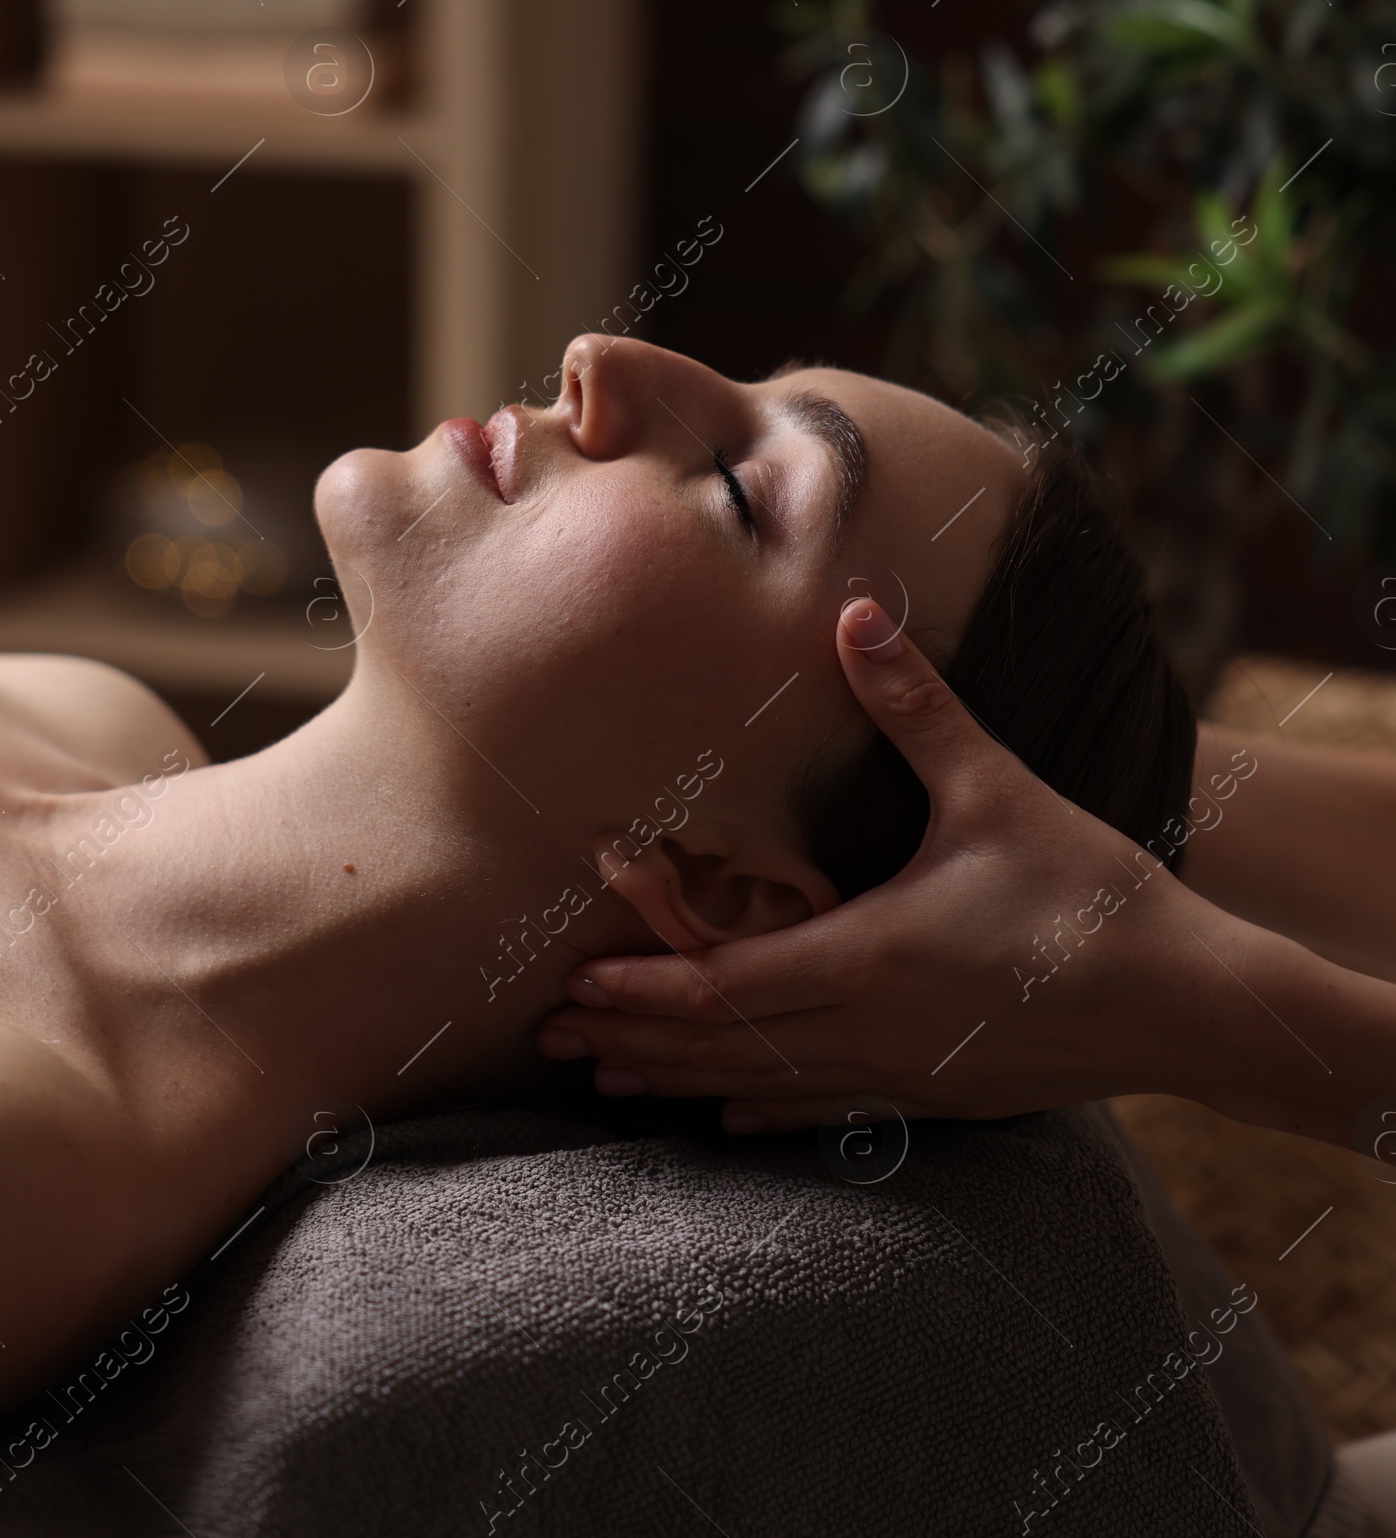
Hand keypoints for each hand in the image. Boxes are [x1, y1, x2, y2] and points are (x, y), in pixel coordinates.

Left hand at [537, 596, 1224, 1131]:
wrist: (1187, 1004)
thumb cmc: (1090, 892)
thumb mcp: (995, 787)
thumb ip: (915, 706)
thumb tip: (858, 612)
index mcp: (870, 957)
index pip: (727, 984)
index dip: (646, 983)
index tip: (575, 976)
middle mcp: (870, 1031)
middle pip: (725, 1046)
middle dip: (634, 1037)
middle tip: (549, 1033)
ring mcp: (901, 1077)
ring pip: (766, 1089)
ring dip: (681, 1081)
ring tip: (606, 1077)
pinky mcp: (935, 1098)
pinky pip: (827, 1113)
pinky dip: (765, 1113)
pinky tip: (729, 1123)